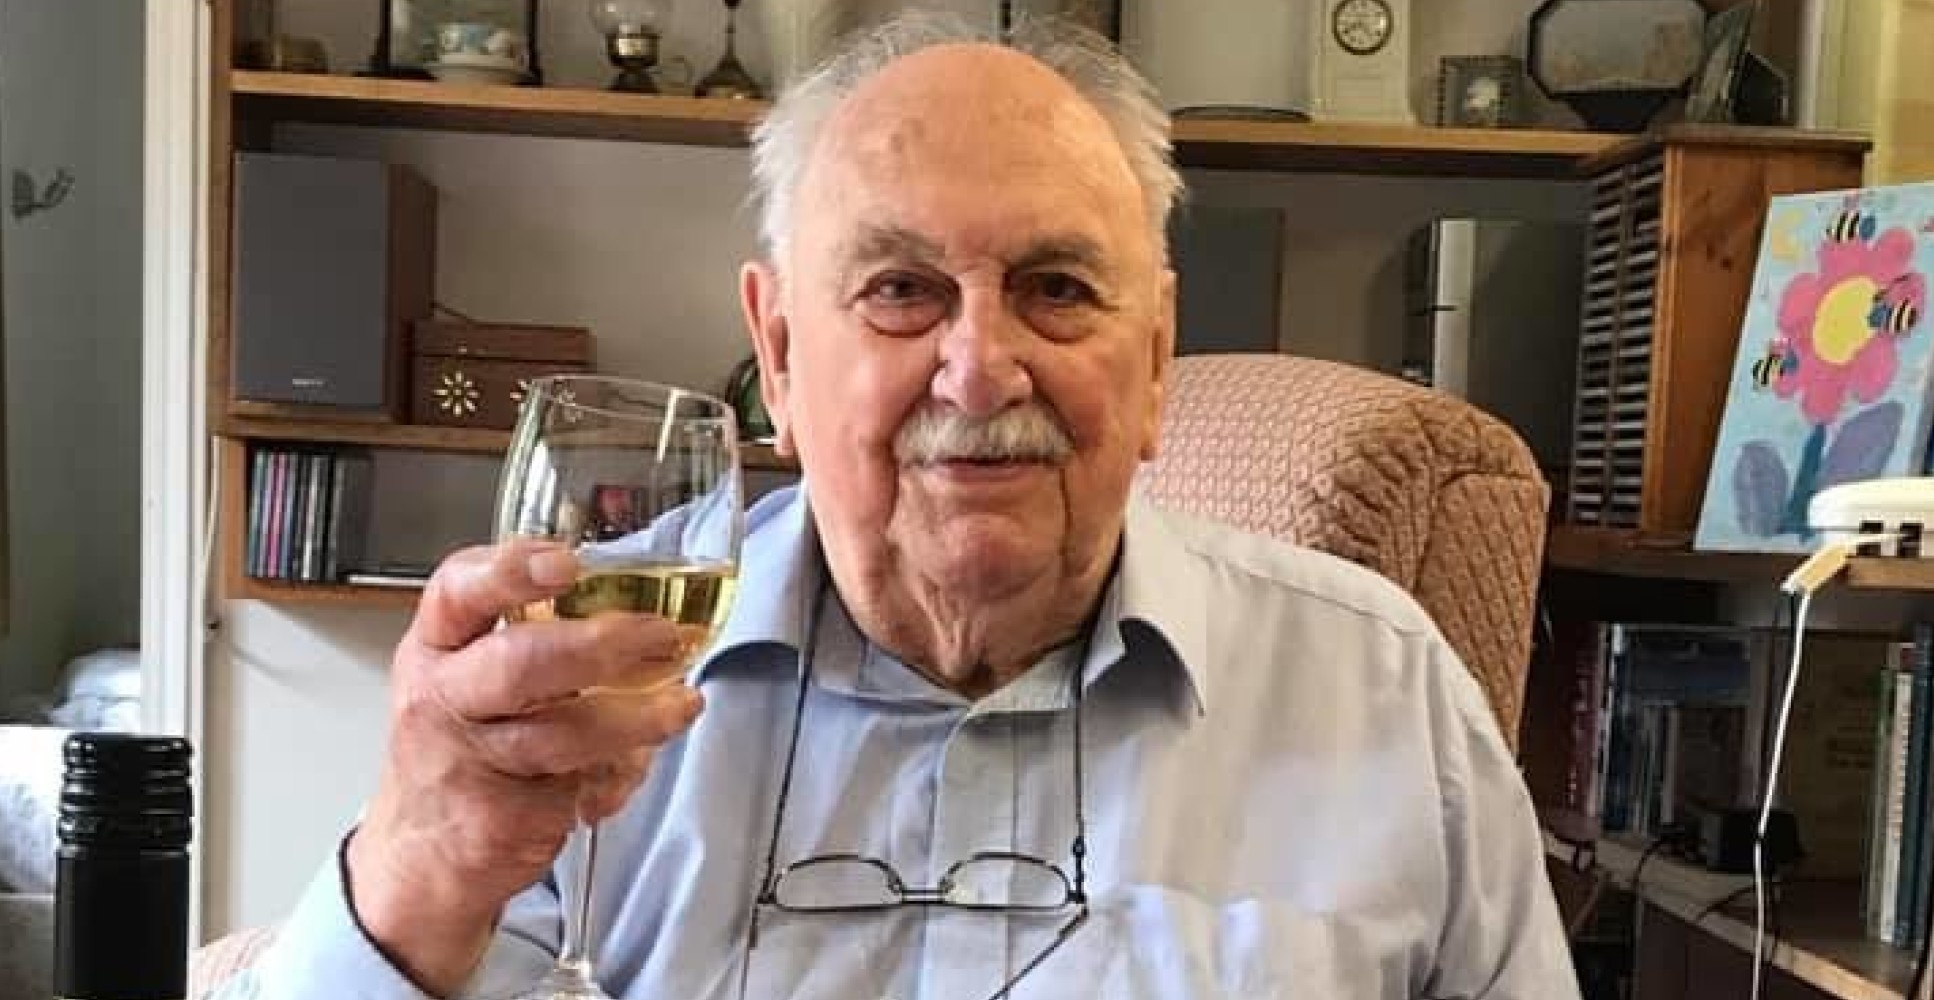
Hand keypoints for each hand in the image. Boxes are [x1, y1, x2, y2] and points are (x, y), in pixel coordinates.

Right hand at [346, 539, 705, 996]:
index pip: (457, 592)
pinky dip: (620, 773)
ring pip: (564, 733)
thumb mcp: (465, 676)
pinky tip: (632, 764)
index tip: (568, 562)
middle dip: (601, 644)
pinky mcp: (502, 820)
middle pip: (520, 664)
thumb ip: (528, 634)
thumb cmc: (461, 746)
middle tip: (661, 636)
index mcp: (435, 649)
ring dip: (638, 718)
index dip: (512, 570)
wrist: (421, 856)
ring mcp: (469, 764)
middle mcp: (442, 701)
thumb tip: (637, 603)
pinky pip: (580, 788)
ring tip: (682, 705)